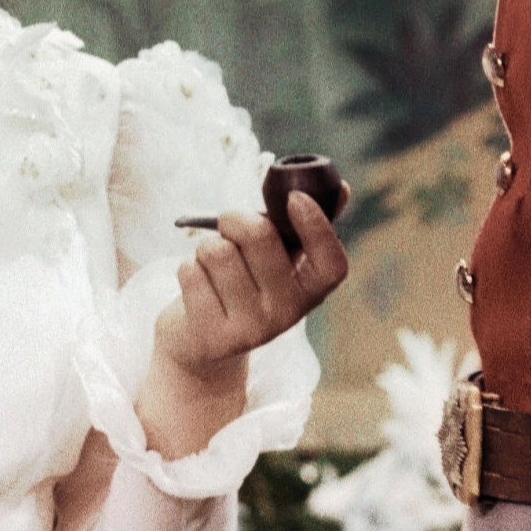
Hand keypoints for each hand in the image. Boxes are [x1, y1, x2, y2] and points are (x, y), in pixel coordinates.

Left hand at [137, 193, 348, 457]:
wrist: (206, 341)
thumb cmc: (246, 282)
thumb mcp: (279, 258)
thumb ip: (304, 226)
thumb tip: (343, 188)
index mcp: (311, 290)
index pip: (331, 263)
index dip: (316, 227)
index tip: (294, 197)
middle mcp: (288, 314)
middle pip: (258, 236)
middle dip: (234, 218)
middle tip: (229, 224)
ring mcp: (252, 329)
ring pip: (216, 250)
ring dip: (206, 246)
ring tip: (213, 264)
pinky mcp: (214, 336)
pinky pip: (190, 271)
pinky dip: (188, 268)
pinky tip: (199, 287)